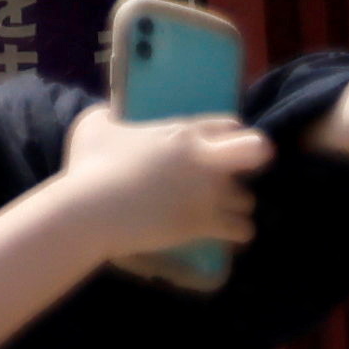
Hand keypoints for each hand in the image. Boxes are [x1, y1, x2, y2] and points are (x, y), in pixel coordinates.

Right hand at [60, 100, 267, 267]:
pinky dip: (236, 232)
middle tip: (234, 173)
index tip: (221, 145)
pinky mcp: (205, 225)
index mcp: (181, 132)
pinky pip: (242, 230)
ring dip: (237, 204)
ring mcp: (208, 194)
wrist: (91, 211)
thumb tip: (112, 115)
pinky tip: (223, 232)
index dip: (230, 135)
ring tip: (220, 210)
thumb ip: (112, 116)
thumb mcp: (95, 124)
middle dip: (254, 158)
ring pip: (249, 199)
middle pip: (257, 150)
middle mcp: (203, 160)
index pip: (229, 125)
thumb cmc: (90, 165)